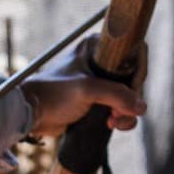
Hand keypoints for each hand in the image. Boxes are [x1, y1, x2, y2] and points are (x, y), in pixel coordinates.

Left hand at [21, 35, 146, 135]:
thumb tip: (141, 107)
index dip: (138, 70)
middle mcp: (102, 63)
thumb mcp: (86, 90)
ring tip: (113, 122)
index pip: (133, 51)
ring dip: (127, 112)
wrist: (32, 115)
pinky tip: (111, 125)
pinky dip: (122, 118)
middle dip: (131, 98)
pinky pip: (121, 109)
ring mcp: (101, 84)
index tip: (133, 88)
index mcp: (97, 48)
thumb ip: (116, 95)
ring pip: (130, 96)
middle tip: (119, 112)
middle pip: (134, 78)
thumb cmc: (53, 94)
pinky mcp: (98, 102)